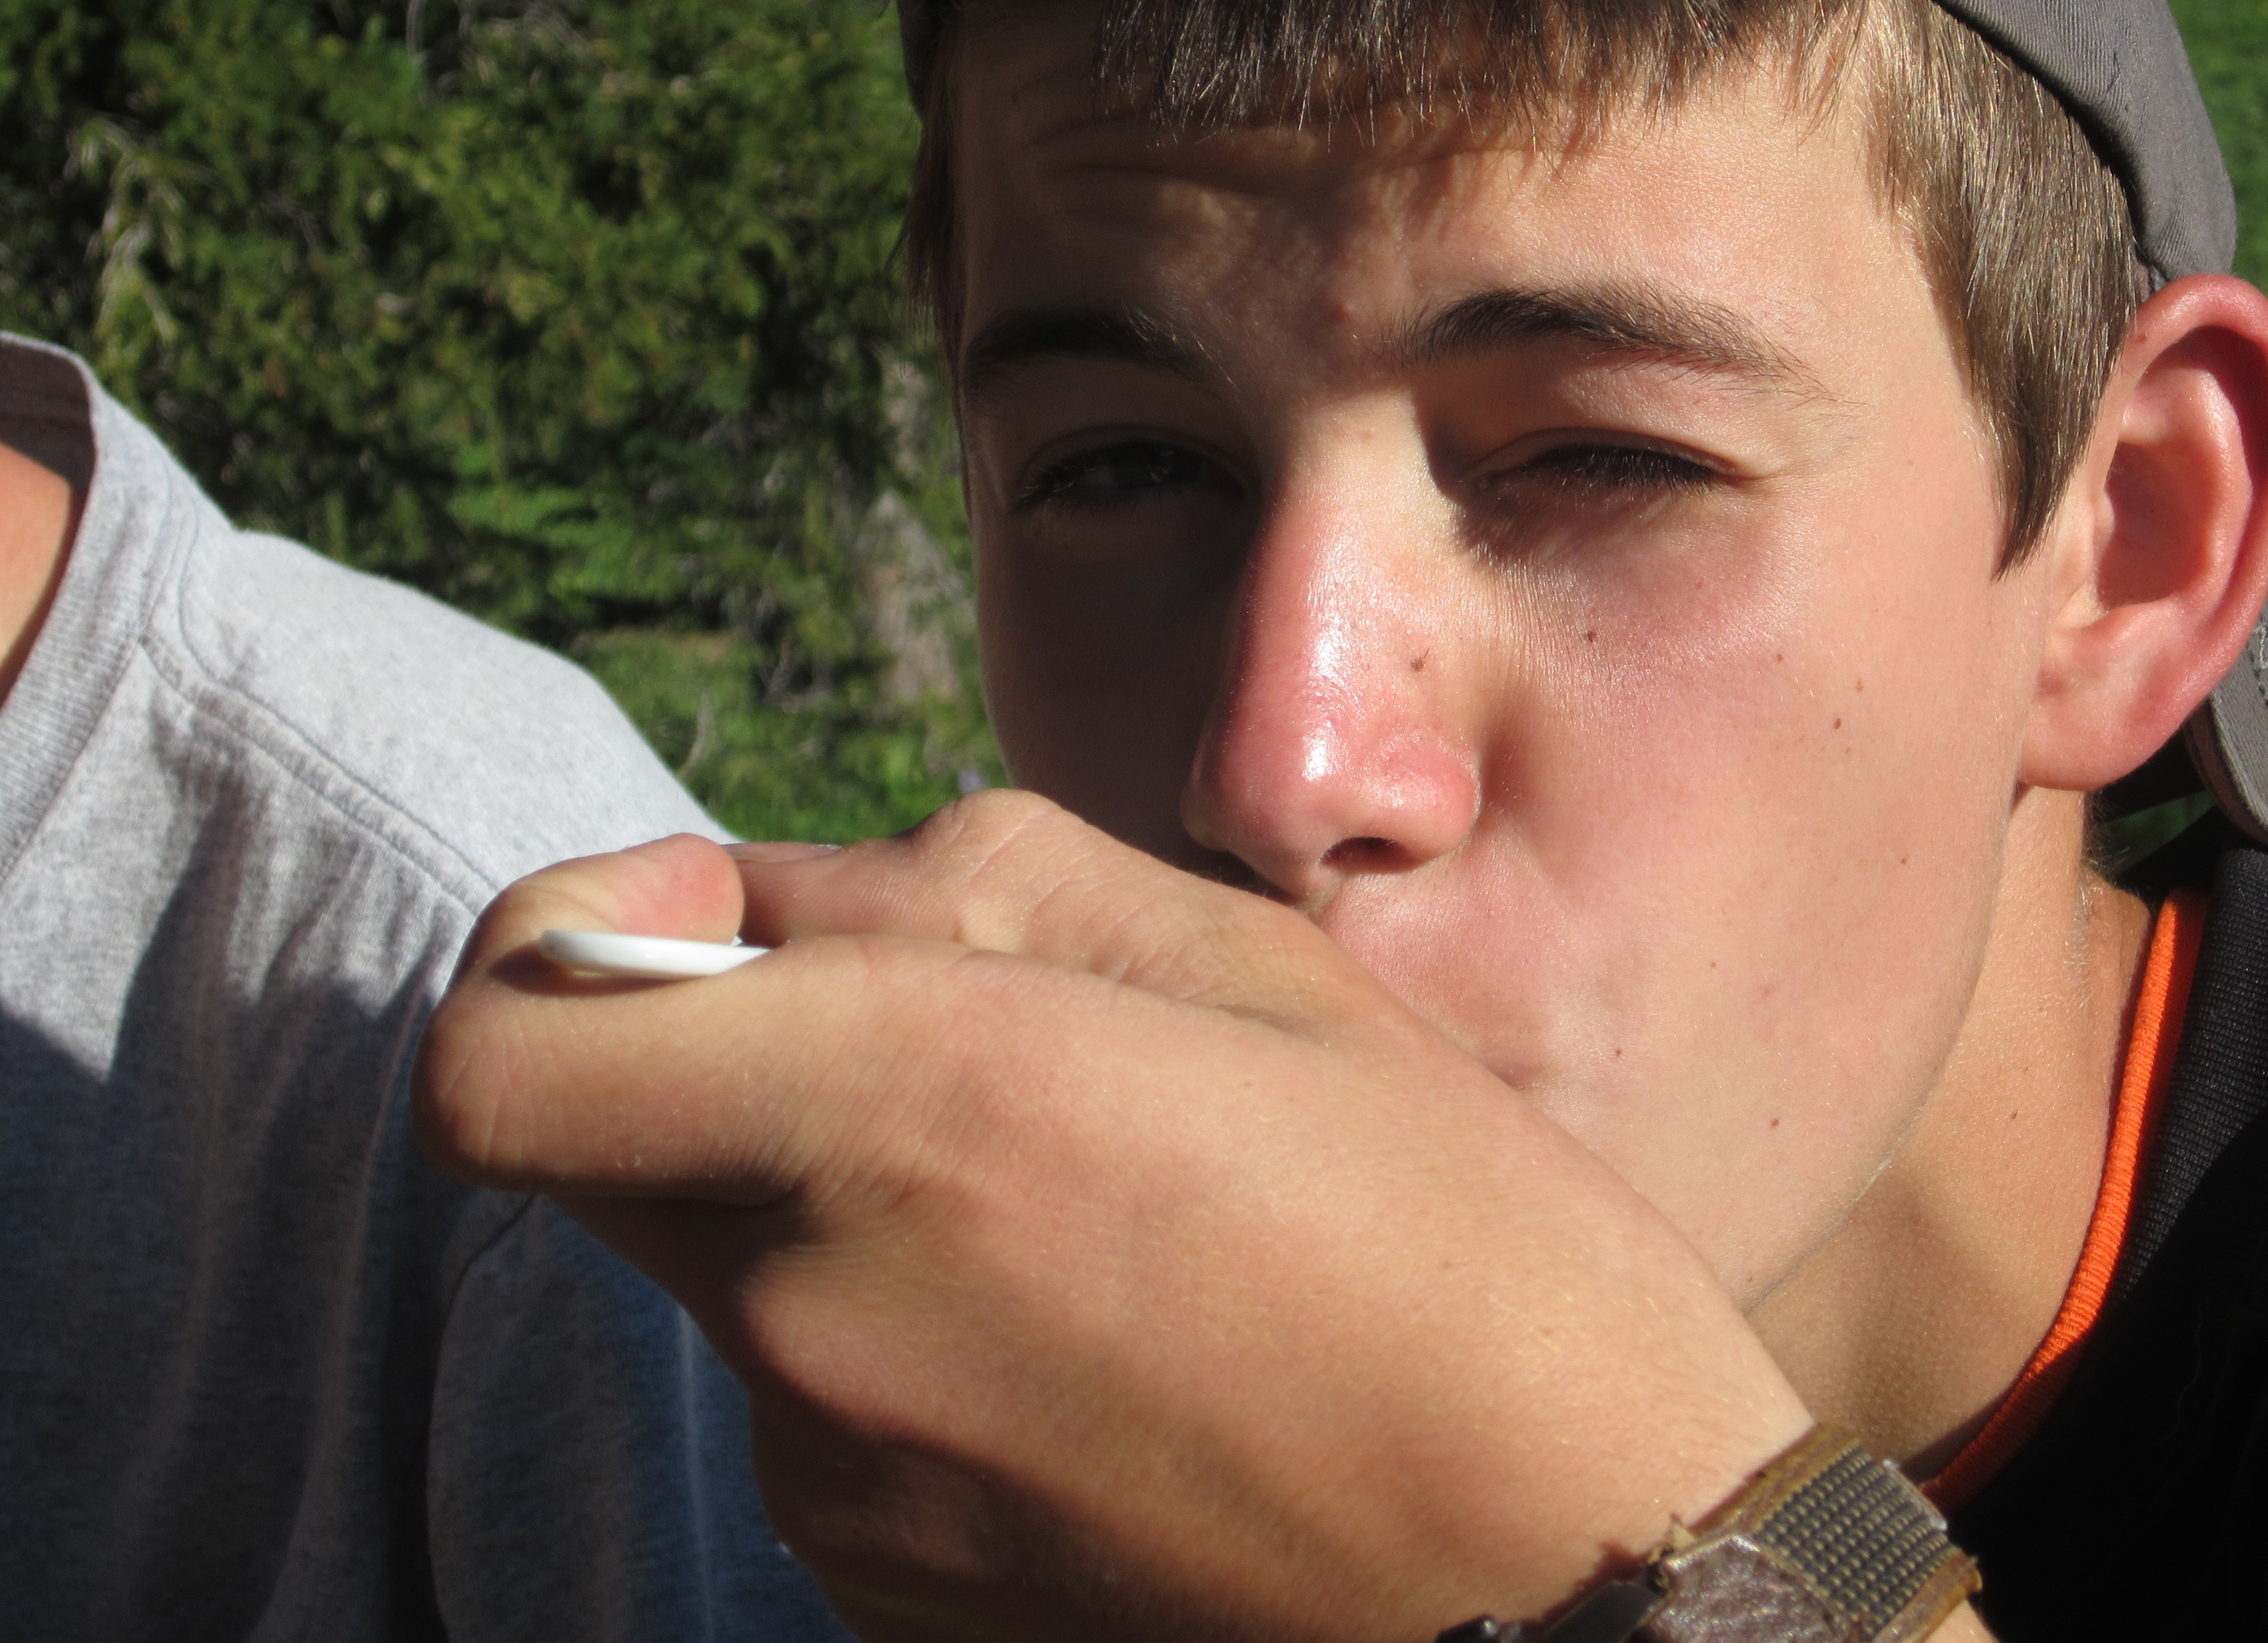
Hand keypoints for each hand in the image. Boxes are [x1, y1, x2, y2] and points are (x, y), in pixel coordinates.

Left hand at [414, 794, 1811, 1642]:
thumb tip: (789, 896)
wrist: (1582, 1598)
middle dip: (727, 1054)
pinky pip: (824, 1407)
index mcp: (912, 1113)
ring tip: (1107, 1215)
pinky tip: (1115, 1345)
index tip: (706, 920)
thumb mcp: (1260, 974)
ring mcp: (839, 1488)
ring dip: (848, 1199)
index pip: (501, 1054)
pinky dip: (910, 1335)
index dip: (557, 950)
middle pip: (608, 1147)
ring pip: (736, 1272)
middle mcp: (820, 1320)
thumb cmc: (1468, 1259)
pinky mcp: (884, 1595)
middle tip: (951, 1039)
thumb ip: (976, 879)